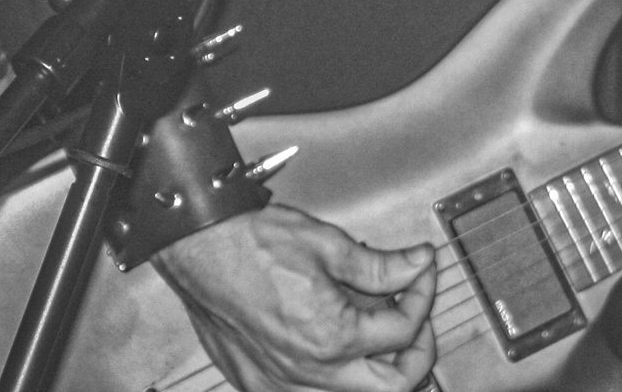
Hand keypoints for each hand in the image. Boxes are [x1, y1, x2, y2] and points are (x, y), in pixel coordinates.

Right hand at [153, 204, 436, 390]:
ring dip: (376, 371)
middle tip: (415, 319)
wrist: (199, 249)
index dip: (422, 294)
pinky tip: (336, 350)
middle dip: (416, 352)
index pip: (404, 330)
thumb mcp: (329, 245)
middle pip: (393, 385)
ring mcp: (282, 384)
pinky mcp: (260, 385)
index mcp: (332, 337)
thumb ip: (381, 266)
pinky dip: (335, 379)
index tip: (420, 272)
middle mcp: (310, 372)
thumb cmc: (251, 244)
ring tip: (378, 335)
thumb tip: (417, 264)